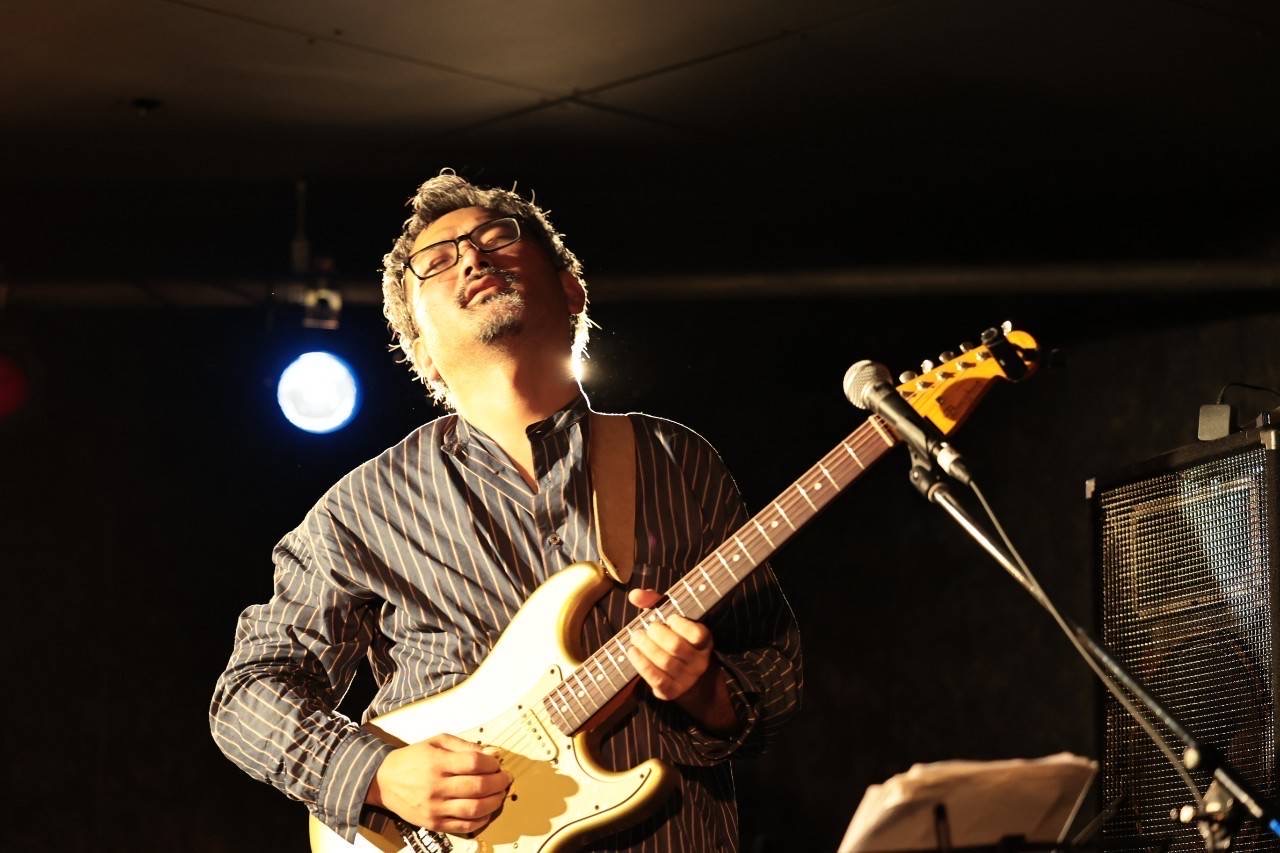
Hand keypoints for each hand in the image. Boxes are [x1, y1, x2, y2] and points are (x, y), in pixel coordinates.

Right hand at [366, 733, 510, 834]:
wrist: (384, 781)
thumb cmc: (412, 759)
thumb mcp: (437, 742)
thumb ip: (465, 745)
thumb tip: (492, 752)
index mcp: (437, 762)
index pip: (474, 763)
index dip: (492, 764)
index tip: (498, 764)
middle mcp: (436, 786)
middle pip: (478, 786)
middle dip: (499, 782)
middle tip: (505, 779)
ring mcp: (435, 807)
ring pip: (474, 809)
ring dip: (494, 802)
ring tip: (500, 794)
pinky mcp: (433, 823)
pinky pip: (464, 826)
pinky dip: (481, 820)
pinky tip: (487, 811)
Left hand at [625, 588, 715, 701]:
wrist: (685, 676)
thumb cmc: (675, 638)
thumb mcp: (671, 618)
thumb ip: (655, 603)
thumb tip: (635, 595)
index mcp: (704, 641)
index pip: (698, 634)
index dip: (681, 625)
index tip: (670, 618)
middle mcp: (699, 661)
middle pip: (676, 647)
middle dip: (657, 634)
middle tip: (646, 628)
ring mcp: (686, 679)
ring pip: (664, 662)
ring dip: (646, 647)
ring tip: (636, 637)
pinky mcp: (671, 691)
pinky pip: (656, 679)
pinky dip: (641, 664)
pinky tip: (632, 652)